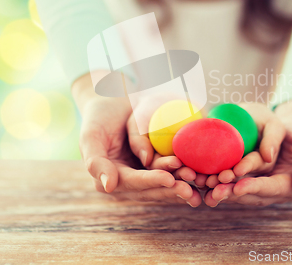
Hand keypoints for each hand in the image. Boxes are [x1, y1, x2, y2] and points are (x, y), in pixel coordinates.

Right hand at [73, 74, 200, 205]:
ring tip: (198, 180)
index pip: (133, 182)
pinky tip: (200, 174)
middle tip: (191, 188)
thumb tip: (108, 186)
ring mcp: (143, 174)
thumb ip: (95, 161)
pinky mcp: (156, 165)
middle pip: (151, 188)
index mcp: (110, 178)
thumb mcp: (91, 135)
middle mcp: (127, 181)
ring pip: (164, 183)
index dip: (151, 181)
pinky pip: (171, 171)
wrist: (113, 100)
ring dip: (181, 184)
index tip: (169, 179)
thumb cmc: (99, 116)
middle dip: (171, 189)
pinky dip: (184, 173)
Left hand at [204, 99, 291, 206]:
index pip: (272, 188)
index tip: (238, 187)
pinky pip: (233, 174)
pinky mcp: (249, 170)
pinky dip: (219, 175)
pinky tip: (203, 174)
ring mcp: (260, 179)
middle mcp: (273, 186)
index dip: (255, 188)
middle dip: (232, 192)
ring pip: (238, 186)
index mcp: (291, 184)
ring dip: (222, 186)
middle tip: (214, 190)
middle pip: (251, 192)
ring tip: (205, 184)